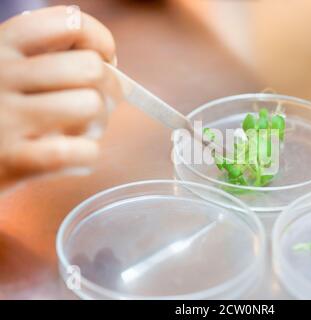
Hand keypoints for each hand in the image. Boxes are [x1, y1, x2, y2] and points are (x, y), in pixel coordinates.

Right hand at [0, 6, 119, 179]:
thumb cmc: (4, 113)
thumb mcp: (15, 73)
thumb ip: (57, 61)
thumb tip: (118, 74)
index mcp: (3, 45)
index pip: (71, 23)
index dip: (102, 42)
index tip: (103, 61)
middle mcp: (0, 74)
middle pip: (92, 68)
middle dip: (111, 91)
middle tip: (98, 107)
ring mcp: (5, 118)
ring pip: (90, 107)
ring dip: (98, 125)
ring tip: (79, 133)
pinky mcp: (12, 161)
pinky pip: (78, 151)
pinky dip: (87, 157)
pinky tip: (73, 158)